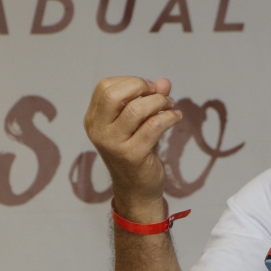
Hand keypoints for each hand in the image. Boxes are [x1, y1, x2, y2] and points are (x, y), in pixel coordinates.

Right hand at [83, 76, 182, 223]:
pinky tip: (176, 117)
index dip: (130, 81)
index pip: (105, 87)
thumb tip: (164, 82)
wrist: (136, 189)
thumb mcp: (138, 123)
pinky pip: (153, 126)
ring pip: (136, 109)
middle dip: (140, 87)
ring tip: (170, 106)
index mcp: (94, 120)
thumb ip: (148, 99)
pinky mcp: (132, 155)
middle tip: (158, 94)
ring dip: (159, 102)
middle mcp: (99, 131)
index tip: (148, 89)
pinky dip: (169, 117)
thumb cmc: (136, 151)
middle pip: (113, 94)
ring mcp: (113, 144)